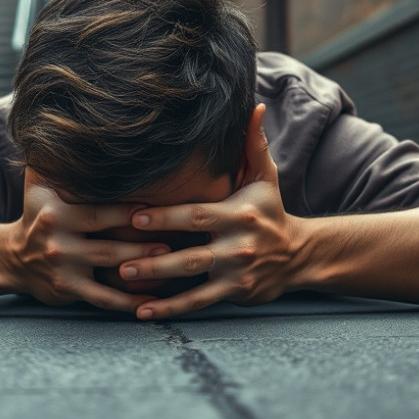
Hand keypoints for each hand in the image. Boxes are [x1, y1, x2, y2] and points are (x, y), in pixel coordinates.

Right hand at [3, 169, 168, 311]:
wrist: (12, 258)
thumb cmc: (36, 214)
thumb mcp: (36, 184)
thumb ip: (51, 158)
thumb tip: (60, 121)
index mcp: (55, 213)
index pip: (99, 211)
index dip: (128, 210)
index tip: (158, 207)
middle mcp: (58, 241)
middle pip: (109, 242)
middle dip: (143, 241)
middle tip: (177, 238)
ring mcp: (64, 268)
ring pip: (110, 268)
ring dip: (143, 267)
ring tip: (171, 263)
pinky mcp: (67, 291)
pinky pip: (104, 299)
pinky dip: (129, 303)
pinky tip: (153, 303)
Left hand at [120, 104, 302, 318]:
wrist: (299, 254)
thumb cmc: (271, 211)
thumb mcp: (265, 177)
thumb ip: (253, 144)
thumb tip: (253, 106)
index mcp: (238, 214)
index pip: (197, 215)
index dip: (166, 217)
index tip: (134, 215)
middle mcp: (238, 245)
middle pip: (191, 253)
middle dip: (154, 257)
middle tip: (119, 259)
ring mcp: (236, 272)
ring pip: (192, 281)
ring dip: (156, 284)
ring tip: (124, 282)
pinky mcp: (235, 293)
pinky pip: (198, 303)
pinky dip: (171, 309)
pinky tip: (143, 312)